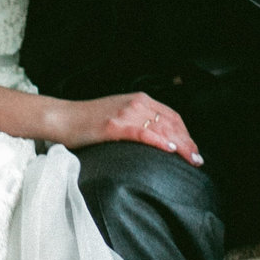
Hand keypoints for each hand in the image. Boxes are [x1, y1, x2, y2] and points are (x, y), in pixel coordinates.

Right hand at [43, 92, 202, 164]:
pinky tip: (170, 149)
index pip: (172, 116)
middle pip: (171, 122)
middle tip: (197, 159)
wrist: (62, 118)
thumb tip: (157, 139)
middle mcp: (135, 103)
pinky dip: (159, 141)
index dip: (186, 133)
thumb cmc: (87, 122)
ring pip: (162, 127)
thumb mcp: (118, 115)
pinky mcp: (114, 125)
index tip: (193, 150)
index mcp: (138, 100)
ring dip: (180, 144)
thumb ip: (137, 121)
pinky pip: (143, 132)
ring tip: (191, 158)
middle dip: (188, 141)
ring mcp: (125, 113)